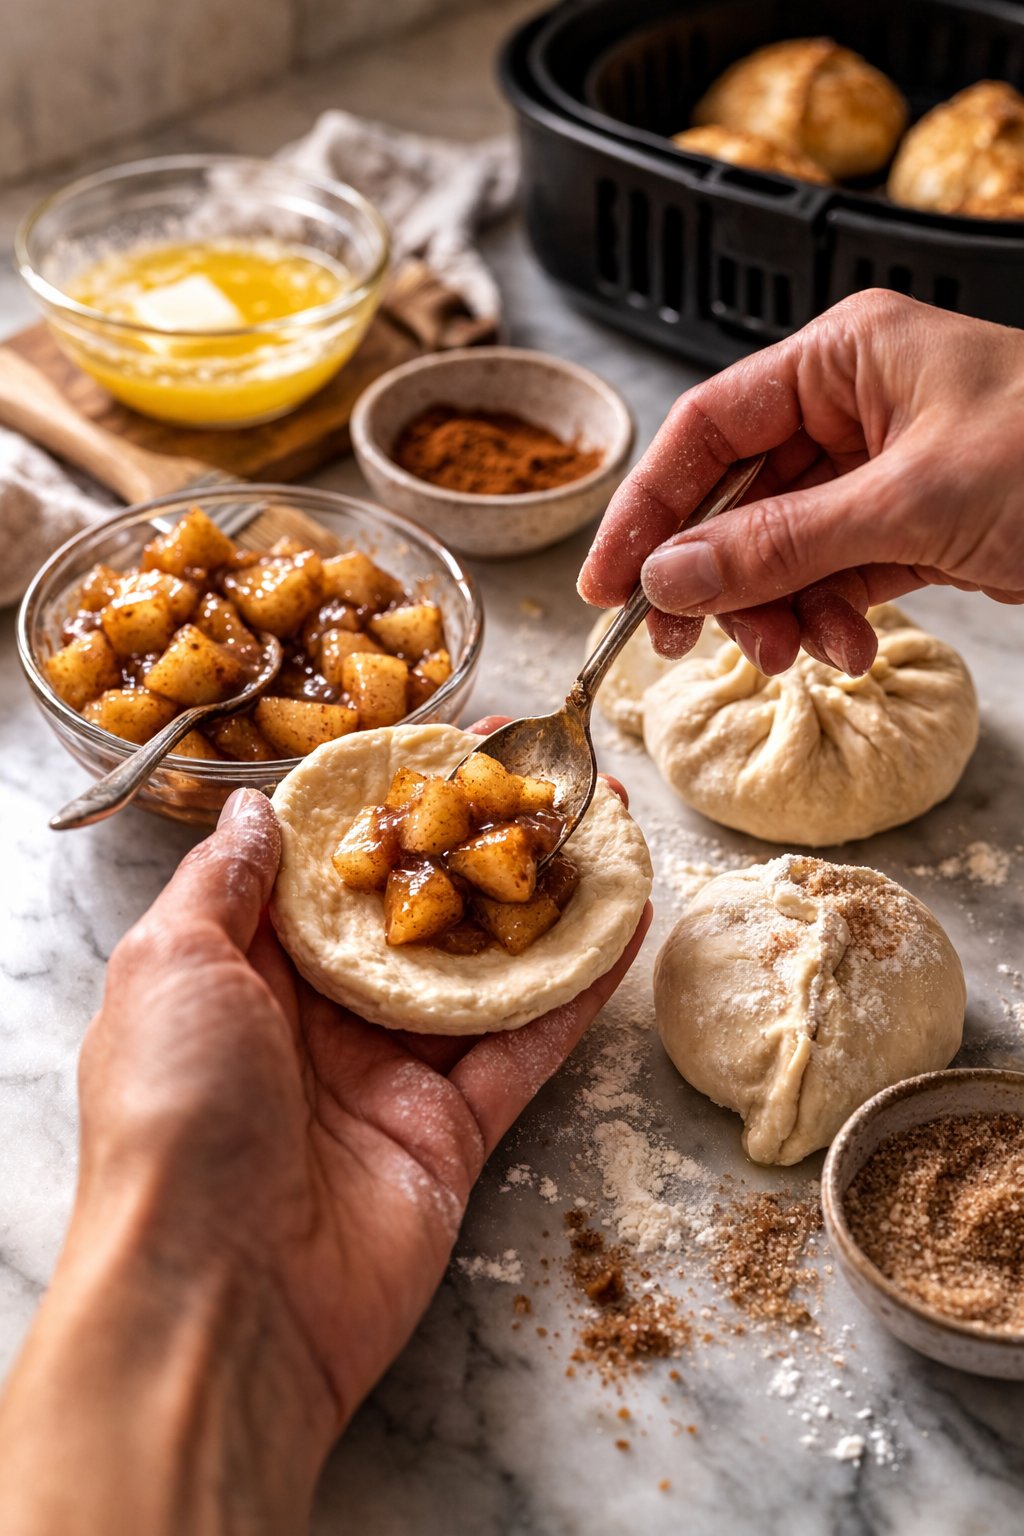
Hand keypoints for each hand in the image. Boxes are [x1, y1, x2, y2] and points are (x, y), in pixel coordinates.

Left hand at [0, 729, 648, 1535]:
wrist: (219, 1299)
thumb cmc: (174, 1117)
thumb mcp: (169, 966)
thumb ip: (223, 883)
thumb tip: (258, 809)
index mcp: (242, 975)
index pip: (326, 870)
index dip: (383, 806)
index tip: (438, 745)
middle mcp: (318, 1020)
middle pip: (416, 913)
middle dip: (475, 843)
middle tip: (541, 776)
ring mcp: (391, 1076)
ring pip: (482, 972)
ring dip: (540, 901)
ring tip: (599, 829)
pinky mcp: (454, 1132)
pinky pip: (525, 1045)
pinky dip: (576, 989)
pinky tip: (622, 924)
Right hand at [579, 290, 1023, 673]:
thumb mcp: (909, 501)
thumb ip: (779, 544)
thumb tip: (670, 579)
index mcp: (842, 358)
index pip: (707, 428)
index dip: (647, 507)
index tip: (605, 581)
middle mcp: (852, 408)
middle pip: (736, 498)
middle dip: (714, 576)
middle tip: (680, 643)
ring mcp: (879, 471)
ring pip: (780, 549)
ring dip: (776, 610)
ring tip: (797, 653)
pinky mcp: (910, 527)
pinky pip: (833, 576)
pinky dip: (829, 617)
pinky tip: (849, 646)